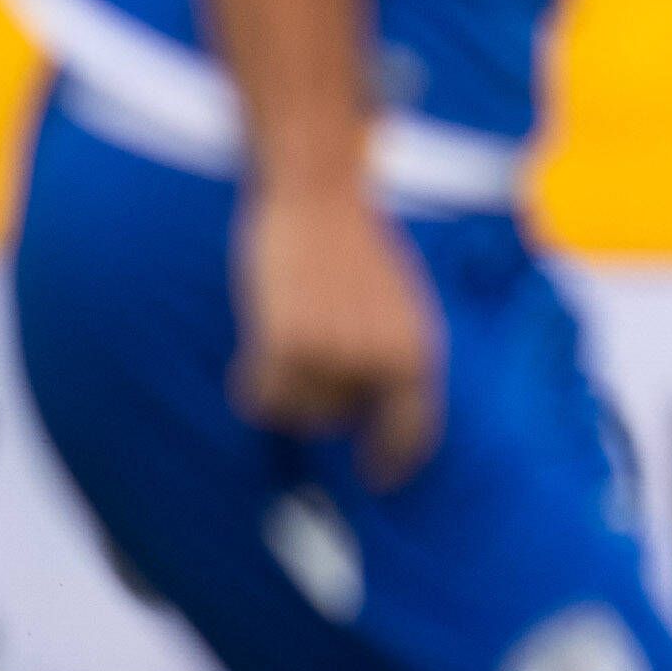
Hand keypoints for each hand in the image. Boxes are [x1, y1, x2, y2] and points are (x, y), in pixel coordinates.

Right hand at [233, 178, 444, 482]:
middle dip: (314, 398)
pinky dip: (251, 383)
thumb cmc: (353, 243)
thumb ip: (390, 353)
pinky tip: (255, 349)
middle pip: (336, 421)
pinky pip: (261, 396)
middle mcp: (384, 360)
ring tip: (282, 336)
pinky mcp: (288, 344)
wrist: (320, 190)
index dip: (394, 460)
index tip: (378, 480)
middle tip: (301, 353)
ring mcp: (337, 354)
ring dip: (281, 385)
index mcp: (420, 349)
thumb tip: (372, 409)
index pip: (415, 430)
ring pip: (295, 411)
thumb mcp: (397, 302)